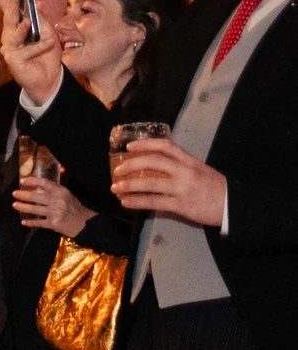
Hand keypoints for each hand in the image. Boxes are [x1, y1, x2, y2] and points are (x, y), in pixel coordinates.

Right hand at [0, 0, 65, 102]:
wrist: (49, 79)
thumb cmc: (47, 55)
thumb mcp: (47, 33)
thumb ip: (40, 21)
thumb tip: (34, 6)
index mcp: (17, 27)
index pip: (9, 8)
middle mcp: (10, 36)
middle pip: (9, 15)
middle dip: (11, 0)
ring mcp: (10, 48)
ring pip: (14, 33)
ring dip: (22, 27)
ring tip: (28, 21)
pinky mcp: (14, 60)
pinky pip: (28, 50)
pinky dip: (41, 46)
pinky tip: (50, 44)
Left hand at [13, 175, 92, 236]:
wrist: (85, 224)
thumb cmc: (74, 208)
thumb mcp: (67, 195)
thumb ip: (54, 190)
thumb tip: (39, 184)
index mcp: (61, 191)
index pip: (44, 183)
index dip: (32, 181)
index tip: (23, 181)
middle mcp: (57, 201)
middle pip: (36, 196)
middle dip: (23, 195)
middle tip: (15, 194)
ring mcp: (55, 212)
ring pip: (35, 209)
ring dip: (23, 207)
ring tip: (15, 205)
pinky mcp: (54, 223)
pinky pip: (38, 222)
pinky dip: (30, 222)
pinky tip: (23, 222)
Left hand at [112, 137, 227, 226]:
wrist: (233, 205)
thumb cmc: (214, 188)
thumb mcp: (200, 170)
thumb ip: (180, 167)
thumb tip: (154, 168)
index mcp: (190, 161)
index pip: (166, 146)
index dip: (146, 144)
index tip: (129, 147)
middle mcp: (185, 171)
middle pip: (154, 161)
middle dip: (132, 164)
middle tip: (117, 170)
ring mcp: (183, 188)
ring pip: (150, 183)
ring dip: (129, 185)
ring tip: (115, 188)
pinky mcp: (181, 205)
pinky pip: (154, 202)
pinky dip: (137, 202)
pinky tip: (126, 202)